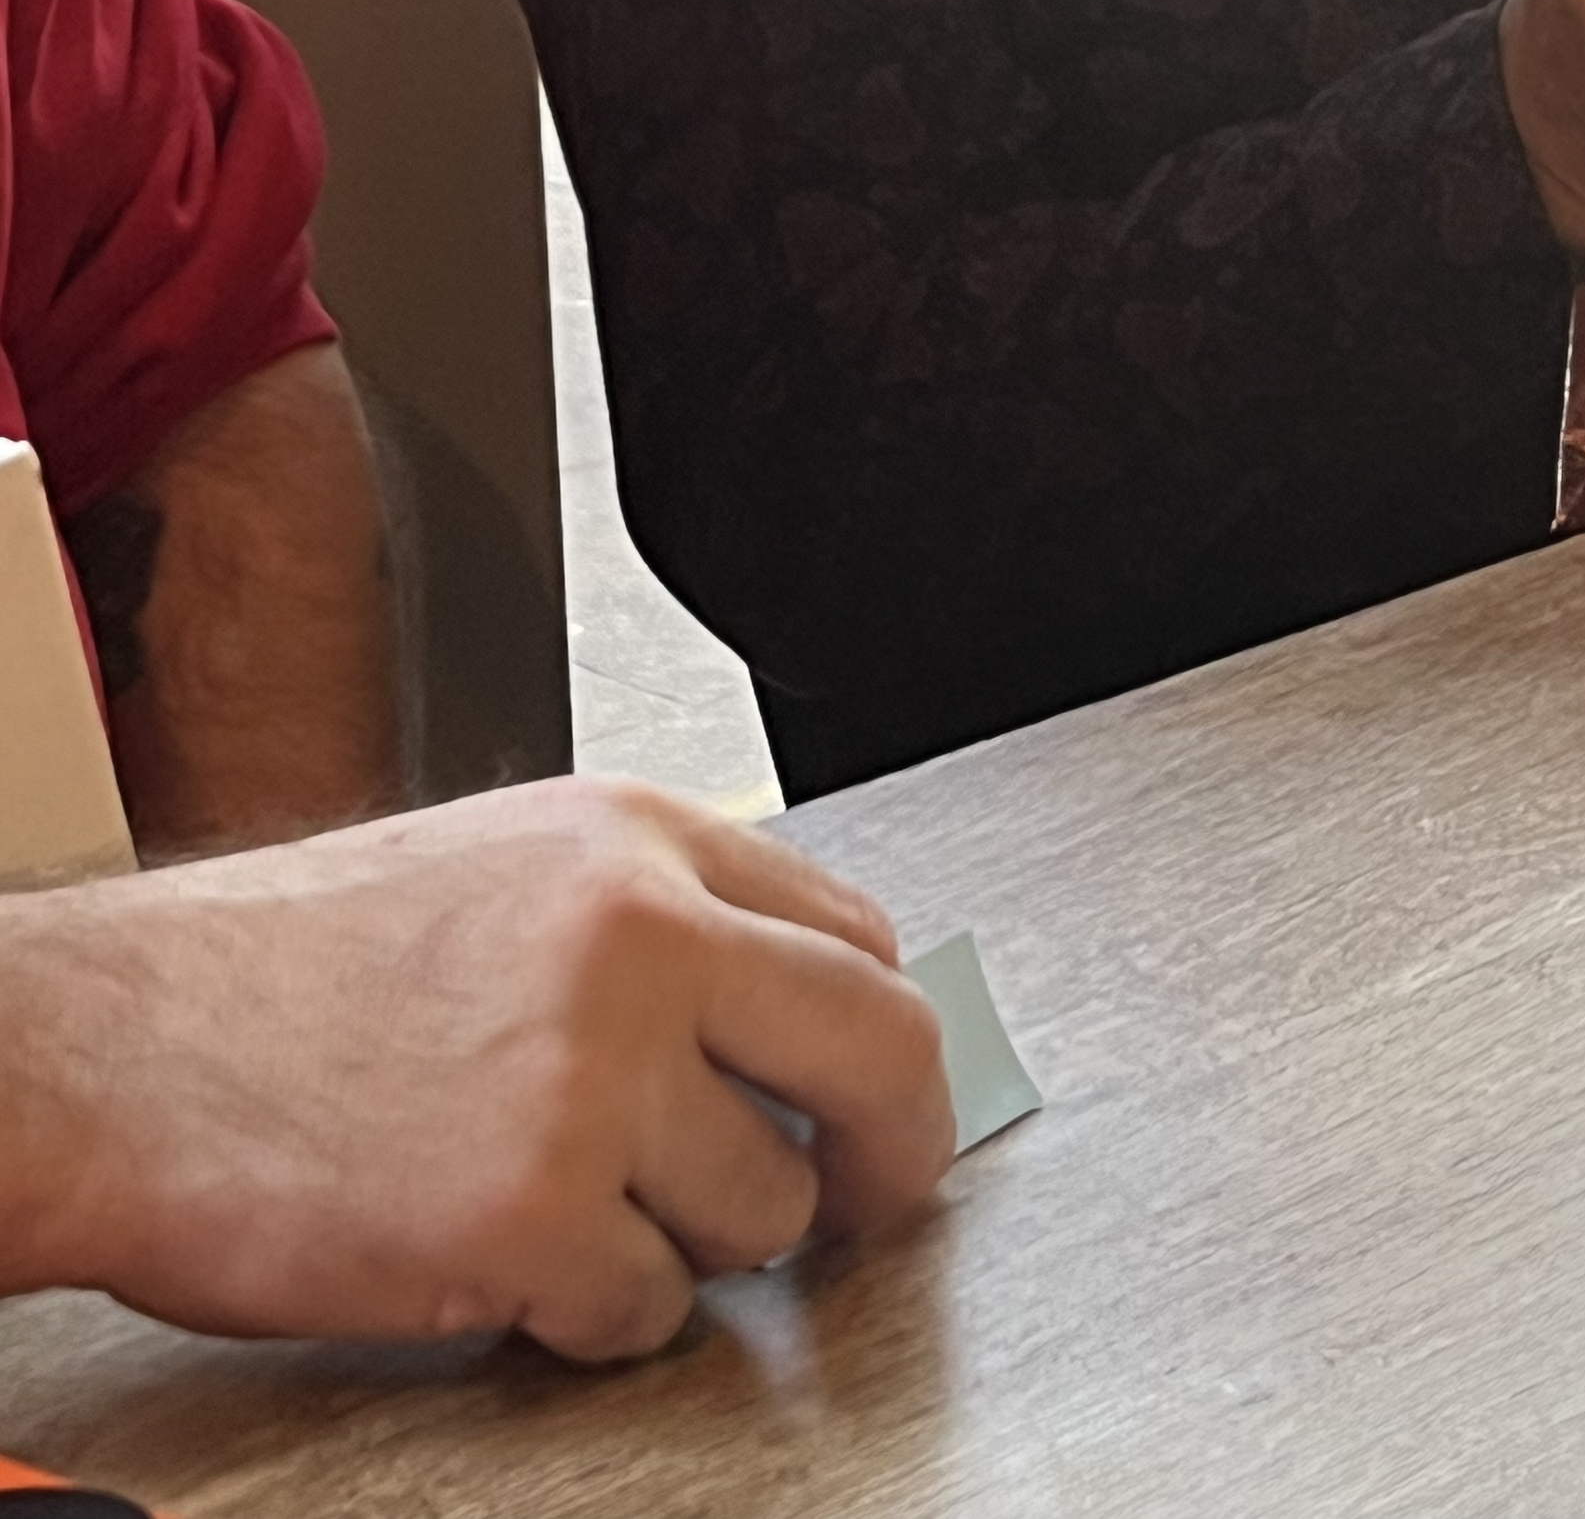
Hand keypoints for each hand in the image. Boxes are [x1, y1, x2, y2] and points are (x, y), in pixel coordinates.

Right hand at [0, 776, 952, 1361]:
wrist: (118, 1048)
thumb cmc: (277, 972)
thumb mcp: (503, 871)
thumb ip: (654, 922)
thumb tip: (786, 1012)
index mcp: (636, 839)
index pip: (856, 935)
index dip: (877, 1038)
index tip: (878, 1098)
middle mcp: (638, 934)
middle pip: (879, 1048)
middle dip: (896, 1150)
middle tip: (874, 1200)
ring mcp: (592, 1073)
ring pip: (766, 1206)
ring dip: (696, 1245)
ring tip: (586, 1215)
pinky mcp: (534, 1210)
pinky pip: (649, 1307)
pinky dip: (596, 1315)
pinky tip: (518, 1264)